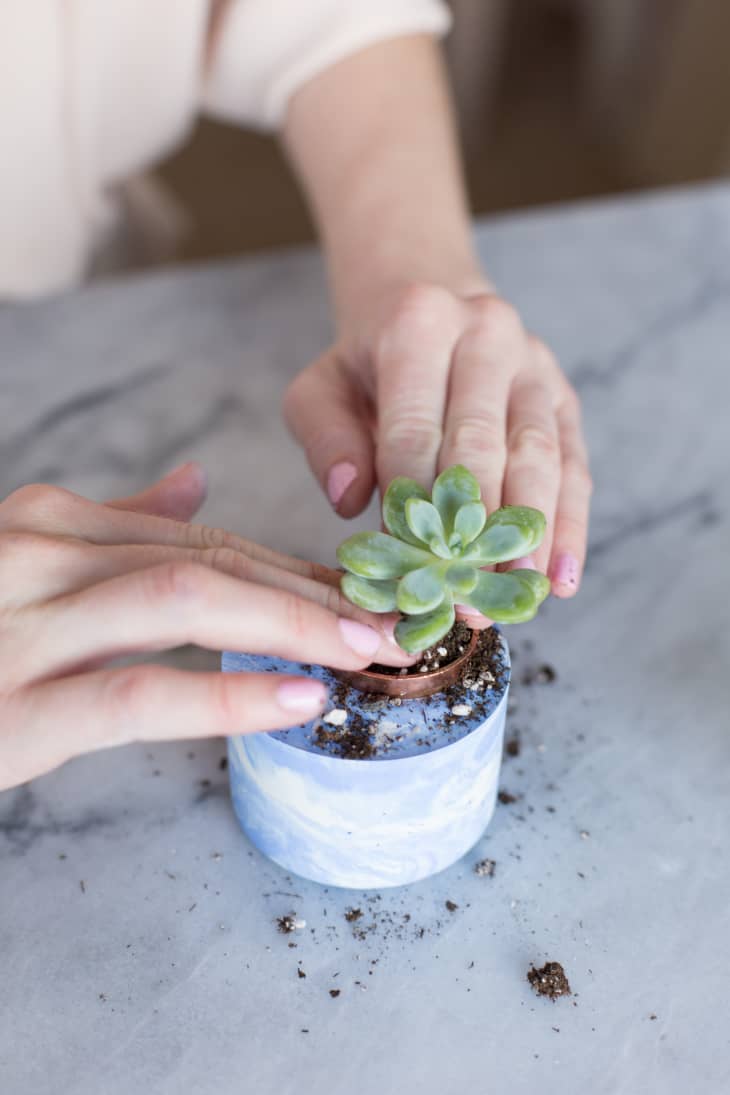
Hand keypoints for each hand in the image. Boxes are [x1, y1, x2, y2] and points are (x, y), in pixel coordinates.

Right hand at [0, 463, 411, 789]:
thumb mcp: (26, 563)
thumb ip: (114, 524)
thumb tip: (195, 483)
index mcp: (48, 521)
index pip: (200, 538)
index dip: (291, 568)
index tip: (359, 594)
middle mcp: (36, 552)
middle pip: (206, 562)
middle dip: (309, 593)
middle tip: (390, 619)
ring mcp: (20, 623)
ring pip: (183, 603)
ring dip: (290, 626)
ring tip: (366, 652)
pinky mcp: (11, 706)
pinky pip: (138, 693)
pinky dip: (227, 697)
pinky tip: (297, 701)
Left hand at [284, 283, 591, 598]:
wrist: (426, 299)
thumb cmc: (367, 363)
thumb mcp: (320, 388)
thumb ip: (324, 439)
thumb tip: (350, 499)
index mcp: (420, 323)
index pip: (415, 428)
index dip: (413, 503)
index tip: (409, 568)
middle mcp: (487, 333)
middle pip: (485, 444)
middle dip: (475, 530)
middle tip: (466, 597)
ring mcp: (536, 365)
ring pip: (541, 457)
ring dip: (530, 534)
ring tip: (519, 597)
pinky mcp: (565, 397)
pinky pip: (575, 466)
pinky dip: (570, 526)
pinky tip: (560, 578)